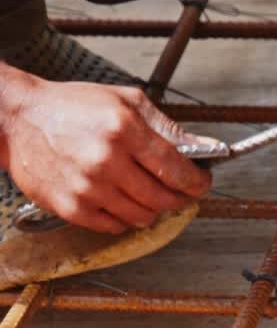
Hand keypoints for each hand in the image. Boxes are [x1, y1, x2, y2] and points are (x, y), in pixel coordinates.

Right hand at [0, 70, 211, 233]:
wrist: (19, 118)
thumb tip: (206, 147)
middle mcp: (106, 160)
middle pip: (163, 197)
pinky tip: (123, 203)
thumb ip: (169, 127)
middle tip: (179, 191)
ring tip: (149, 195)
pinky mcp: (70, 206)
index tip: (202, 182)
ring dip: (153, 210)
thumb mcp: (127, 101)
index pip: (177, 170)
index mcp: (124, 130)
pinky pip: (113, 226)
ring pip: (142, 216)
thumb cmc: (73, 107)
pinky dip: (125, 219)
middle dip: (179, 197)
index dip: (198, 181)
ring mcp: (87, 187)